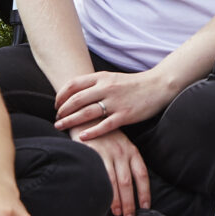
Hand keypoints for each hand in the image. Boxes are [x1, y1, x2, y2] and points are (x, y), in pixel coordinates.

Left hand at [54, 68, 175, 140]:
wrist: (159, 86)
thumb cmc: (134, 85)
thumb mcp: (113, 78)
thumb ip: (96, 84)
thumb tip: (76, 93)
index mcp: (102, 78)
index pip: (74, 84)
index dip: (61, 95)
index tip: (56, 104)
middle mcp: (106, 88)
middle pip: (76, 99)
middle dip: (62, 110)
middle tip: (55, 119)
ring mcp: (116, 102)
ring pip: (86, 112)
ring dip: (70, 120)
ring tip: (60, 127)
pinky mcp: (125, 115)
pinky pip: (104, 125)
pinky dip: (92, 131)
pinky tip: (82, 137)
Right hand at [79, 128, 150, 215]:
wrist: (87, 117)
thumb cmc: (104, 135)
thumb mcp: (121, 144)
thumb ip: (126, 161)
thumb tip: (130, 187)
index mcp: (131, 150)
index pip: (142, 175)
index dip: (144, 192)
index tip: (145, 207)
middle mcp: (122, 152)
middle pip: (129, 182)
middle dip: (130, 202)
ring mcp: (107, 153)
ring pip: (115, 182)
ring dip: (117, 200)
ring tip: (118, 214)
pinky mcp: (93, 154)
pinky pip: (100, 176)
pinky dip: (103, 190)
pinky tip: (102, 200)